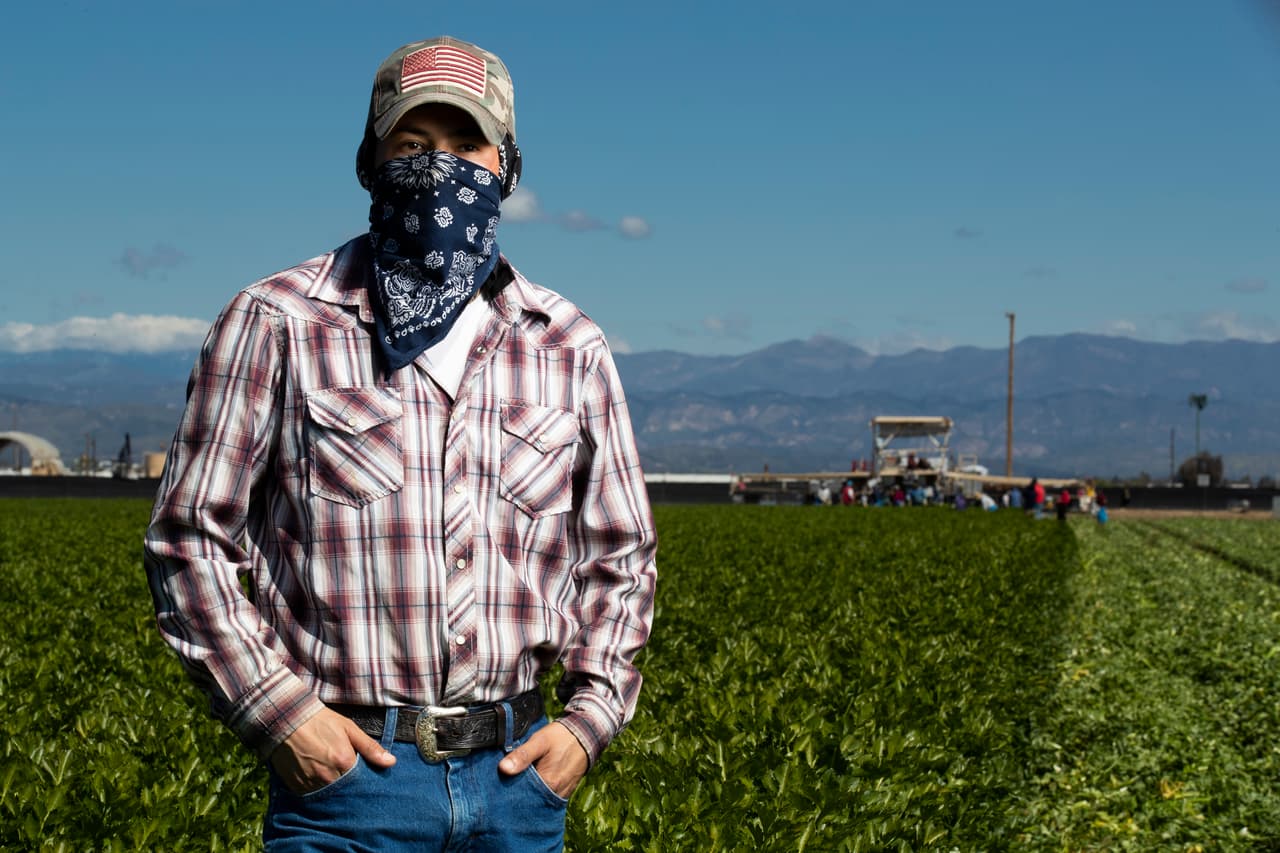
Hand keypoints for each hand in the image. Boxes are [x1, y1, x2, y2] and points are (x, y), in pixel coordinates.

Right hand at [269, 707, 395, 794]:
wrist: (287, 719)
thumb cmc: (321, 721)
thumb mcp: (349, 729)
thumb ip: (370, 748)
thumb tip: (391, 763)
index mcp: (344, 762)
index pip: (362, 782)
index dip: (363, 779)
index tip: (362, 774)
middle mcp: (328, 777)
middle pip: (345, 790)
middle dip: (348, 785)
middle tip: (344, 773)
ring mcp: (310, 783)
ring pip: (328, 794)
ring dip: (331, 787)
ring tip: (329, 774)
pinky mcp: (296, 787)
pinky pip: (311, 795)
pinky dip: (315, 789)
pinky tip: (316, 776)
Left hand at [498, 721, 588, 798]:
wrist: (587, 734)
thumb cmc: (561, 737)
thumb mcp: (540, 741)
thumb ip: (522, 755)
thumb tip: (503, 768)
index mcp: (548, 783)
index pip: (520, 795)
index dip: (508, 787)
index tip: (501, 780)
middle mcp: (555, 793)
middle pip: (529, 799)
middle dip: (518, 792)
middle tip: (508, 779)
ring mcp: (561, 794)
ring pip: (538, 799)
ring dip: (528, 792)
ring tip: (520, 780)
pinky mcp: (564, 791)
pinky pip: (547, 797)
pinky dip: (539, 792)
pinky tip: (533, 782)